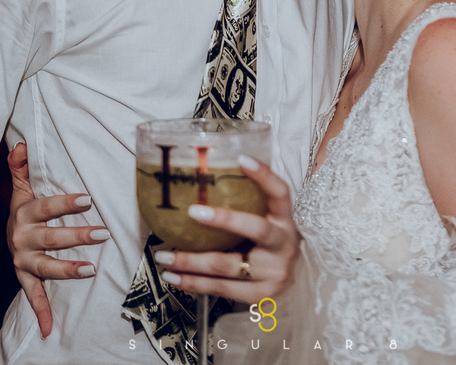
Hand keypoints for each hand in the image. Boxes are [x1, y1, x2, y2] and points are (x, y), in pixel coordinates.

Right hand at [6, 142, 109, 337]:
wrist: (5, 234)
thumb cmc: (24, 207)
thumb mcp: (22, 187)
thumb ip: (22, 167)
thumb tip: (20, 144)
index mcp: (24, 214)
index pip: (47, 207)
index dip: (67, 203)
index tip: (89, 198)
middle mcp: (21, 239)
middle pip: (51, 238)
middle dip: (77, 237)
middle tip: (103, 234)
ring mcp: (23, 261)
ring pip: (46, 267)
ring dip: (67, 270)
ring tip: (90, 271)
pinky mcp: (24, 277)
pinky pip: (32, 296)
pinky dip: (41, 312)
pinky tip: (50, 328)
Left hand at [155, 156, 300, 303]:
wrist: (290, 277)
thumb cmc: (270, 241)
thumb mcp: (268, 219)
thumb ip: (248, 200)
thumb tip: (205, 172)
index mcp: (285, 220)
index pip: (280, 193)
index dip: (264, 175)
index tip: (242, 159)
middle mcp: (284, 245)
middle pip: (255, 230)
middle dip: (223, 220)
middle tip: (193, 211)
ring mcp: (274, 274)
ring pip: (228, 266)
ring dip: (192, 262)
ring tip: (165, 257)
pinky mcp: (261, 296)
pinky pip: (222, 289)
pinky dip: (195, 284)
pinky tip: (176, 278)